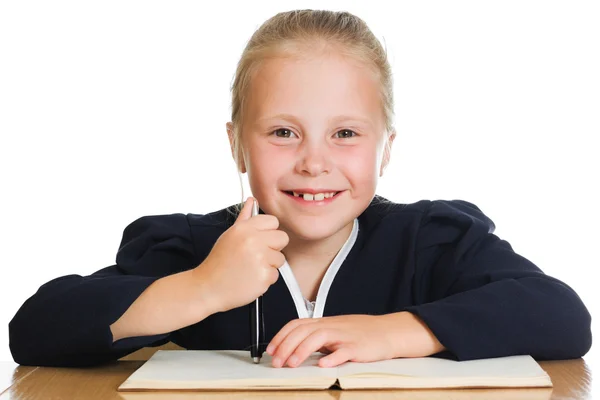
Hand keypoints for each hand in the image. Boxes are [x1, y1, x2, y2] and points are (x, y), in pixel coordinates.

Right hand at [193, 197, 288, 312]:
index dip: (268, 232)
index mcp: (244, 228)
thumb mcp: (230, 235)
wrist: (208, 287)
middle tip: (256, 256)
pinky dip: (265, 279)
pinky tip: (250, 279)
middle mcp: (253, 240)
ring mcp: (260, 258)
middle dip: (273, 248)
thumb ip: (244, 218)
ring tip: (250, 268)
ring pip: (280, 258)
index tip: (259, 241)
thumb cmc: (219, 261)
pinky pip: (275, 275)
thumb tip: (252, 200)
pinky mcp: (264, 276)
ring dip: (269, 265)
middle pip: (282, 238)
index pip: (273, 221)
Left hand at [265, 312, 445, 367]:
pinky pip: (344, 351)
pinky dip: (332, 357)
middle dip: (286, 346)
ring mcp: (344, 336)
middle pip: (303, 331)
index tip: (270, 349)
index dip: (281, 336)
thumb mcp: (334, 332)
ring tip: (292, 364)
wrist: (388, 332)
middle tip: (276, 362)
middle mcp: (332, 326)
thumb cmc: (360, 334)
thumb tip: (293, 348)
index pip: (296, 325)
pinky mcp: (358, 347)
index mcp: (324, 323)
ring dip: (302, 351)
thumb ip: (316, 338)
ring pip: (319, 338)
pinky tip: (323, 365)